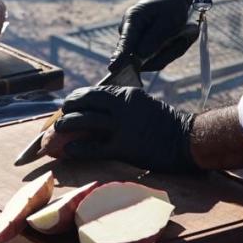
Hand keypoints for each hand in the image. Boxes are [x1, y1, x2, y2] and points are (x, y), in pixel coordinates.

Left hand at [49, 85, 198, 173]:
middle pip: (85, 103)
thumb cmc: (166, 124)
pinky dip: (78, 148)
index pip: (94, 92)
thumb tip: (98, 111)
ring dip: (66, 126)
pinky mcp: (124, 147)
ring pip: (85, 121)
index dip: (76, 98)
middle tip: (57, 119)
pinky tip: (68, 150)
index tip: (67, 105)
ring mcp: (123, 126)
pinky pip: (94, 147)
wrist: (186, 141)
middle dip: (67, 110)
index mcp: (128, 93)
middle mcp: (123, 106)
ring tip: (56, 133)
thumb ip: (123, 104)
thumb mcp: (144, 104)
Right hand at [110, 0, 194, 72]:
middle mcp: (128, 32)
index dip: (120, 56)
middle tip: (183, 40)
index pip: (126, 41)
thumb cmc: (171, 6)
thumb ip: (154, 38)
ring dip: (169, 52)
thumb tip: (138, 56)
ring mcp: (133, 41)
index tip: (112, 68)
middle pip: (139, 56)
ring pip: (150, 60)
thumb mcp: (169, 20)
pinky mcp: (140, 48)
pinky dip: (169, 52)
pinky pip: (155, 59)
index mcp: (133, 19)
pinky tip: (176, 40)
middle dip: (163, 53)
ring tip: (181, 37)